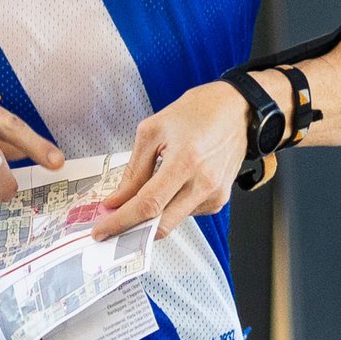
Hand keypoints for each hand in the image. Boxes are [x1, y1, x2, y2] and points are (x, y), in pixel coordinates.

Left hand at [87, 80, 249, 240]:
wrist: (237, 109)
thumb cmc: (198, 112)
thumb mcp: (153, 130)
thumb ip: (134, 170)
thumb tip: (117, 199)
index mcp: (185, 160)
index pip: (148, 204)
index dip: (121, 221)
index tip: (103, 230)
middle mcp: (204, 182)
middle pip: (161, 224)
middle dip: (132, 230)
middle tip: (113, 226)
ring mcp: (215, 194)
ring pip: (173, 221)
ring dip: (152, 216)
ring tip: (146, 192)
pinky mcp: (220, 199)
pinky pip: (187, 213)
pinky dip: (172, 207)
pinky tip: (173, 186)